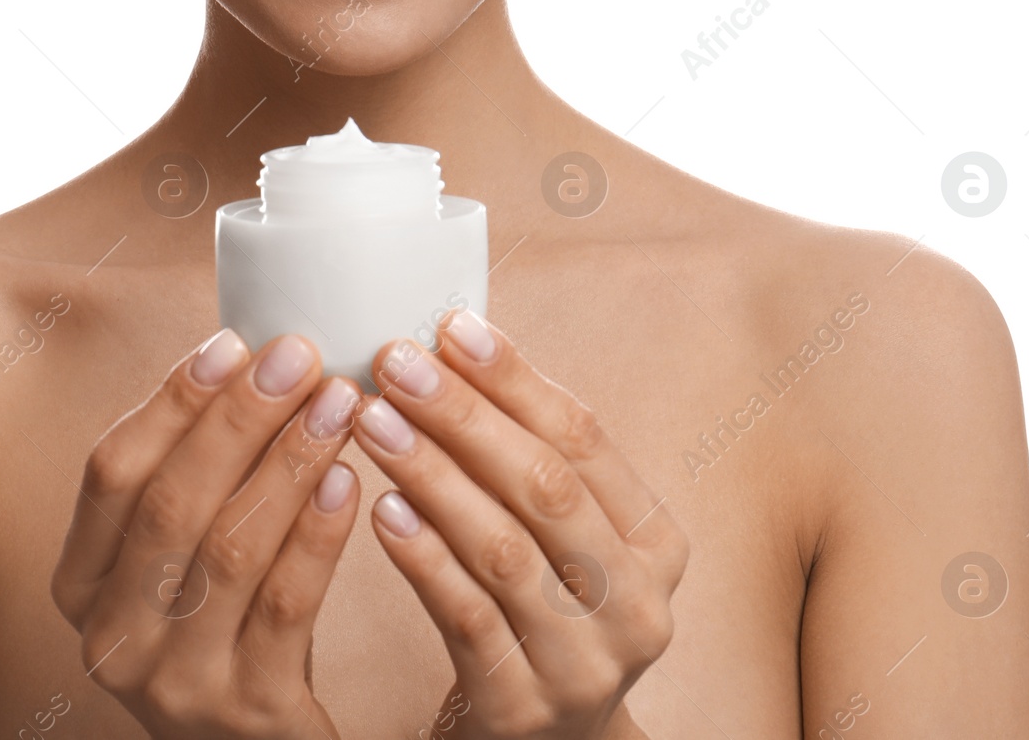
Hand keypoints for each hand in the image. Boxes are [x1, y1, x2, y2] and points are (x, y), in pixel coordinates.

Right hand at [51, 329, 362, 738]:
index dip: (171, 401)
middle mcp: (112, 637)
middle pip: (170, 503)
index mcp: (81, 583)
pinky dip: (318, 533)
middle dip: (239, 418)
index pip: (111, 472)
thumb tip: (250, 352)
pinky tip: (351, 479)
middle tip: (299, 357)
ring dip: (289, 461)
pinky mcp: (246, 712)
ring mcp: (174, 682)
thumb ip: (195, 471)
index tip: (234, 341)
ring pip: (230, 547)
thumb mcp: (182, 556)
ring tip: (339, 402)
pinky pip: (286, 605)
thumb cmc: (227, 621)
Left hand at [352, 311, 686, 739]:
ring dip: (431, 473)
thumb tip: (454, 338)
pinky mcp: (522, 709)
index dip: (516, 377)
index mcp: (656, 543)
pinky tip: (380, 506)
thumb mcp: (561, 534)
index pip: (585, 438)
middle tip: (397, 362)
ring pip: (503, 549)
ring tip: (373, 419)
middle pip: (545, 487)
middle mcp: (637, 605)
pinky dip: (423, 556)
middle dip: (465, 414)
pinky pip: (466, 618)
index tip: (450, 325)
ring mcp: (584, 665)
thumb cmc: (541, 605)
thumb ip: (527, 451)